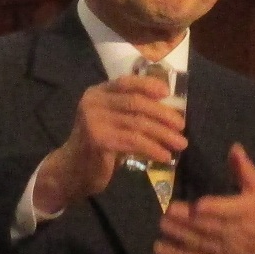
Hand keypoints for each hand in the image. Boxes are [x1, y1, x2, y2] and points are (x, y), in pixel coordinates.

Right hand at [33, 73, 188, 212]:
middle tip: (181, 126)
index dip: (148, 85)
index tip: (167, 93)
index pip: (126, 82)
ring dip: (163, 135)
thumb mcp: (113, 122)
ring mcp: (94, 120)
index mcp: (97, 93)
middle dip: (163, 114)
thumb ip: (130, 111)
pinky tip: (165, 156)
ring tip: (180, 144)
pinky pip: (133, 141)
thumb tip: (169, 109)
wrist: (72, 171)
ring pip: (137, 123)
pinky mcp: (98, 139)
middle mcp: (93, 102)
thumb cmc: (98, 146)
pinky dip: (153, 148)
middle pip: (136, 103)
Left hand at [156, 144, 254, 253]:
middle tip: (167, 210)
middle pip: (207, 227)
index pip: (227, 212)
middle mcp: (233, 233)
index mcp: (245, 212)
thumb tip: (233, 147)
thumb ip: (245, 170)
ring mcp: (222, 252)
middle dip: (187, 220)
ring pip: (197, 243)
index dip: (213, 209)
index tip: (198, 205)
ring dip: (179, 234)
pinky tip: (159, 248)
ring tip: (163, 224)